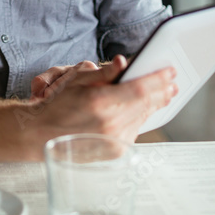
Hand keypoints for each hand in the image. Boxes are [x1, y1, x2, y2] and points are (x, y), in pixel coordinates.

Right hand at [28, 55, 177, 145]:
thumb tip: (123, 63)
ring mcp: (114, 140)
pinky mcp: (116, 150)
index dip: (157, 79)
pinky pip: (135, 129)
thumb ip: (104, 73)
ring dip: (153, 104)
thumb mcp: (78, 81)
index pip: (139, 88)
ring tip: (163, 94)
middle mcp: (111, 124)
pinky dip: (141, 117)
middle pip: (146, 103)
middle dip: (161, 91)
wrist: (42, 134)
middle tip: (172, 82)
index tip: (169, 71)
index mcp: (101, 103)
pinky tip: (144, 109)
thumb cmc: (58, 106)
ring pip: (143, 117)